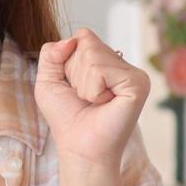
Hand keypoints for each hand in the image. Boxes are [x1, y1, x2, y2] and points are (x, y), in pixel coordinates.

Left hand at [34, 28, 149, 172]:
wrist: (80, 148)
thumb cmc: (67, 119)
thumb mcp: (48, 81)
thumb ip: (51, 53)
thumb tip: (72, 39)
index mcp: (106, 62)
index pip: (82, 36)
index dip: (67, 61)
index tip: (74, 87)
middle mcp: (123, 65)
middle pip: (86, 43)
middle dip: (73, 72)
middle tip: (84, 97)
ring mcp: (133, 73)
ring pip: (92, 54)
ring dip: (82, 83)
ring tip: (93, 102)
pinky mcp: (138, 83)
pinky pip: (100, 70)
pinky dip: (92, 89)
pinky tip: (103, 104)